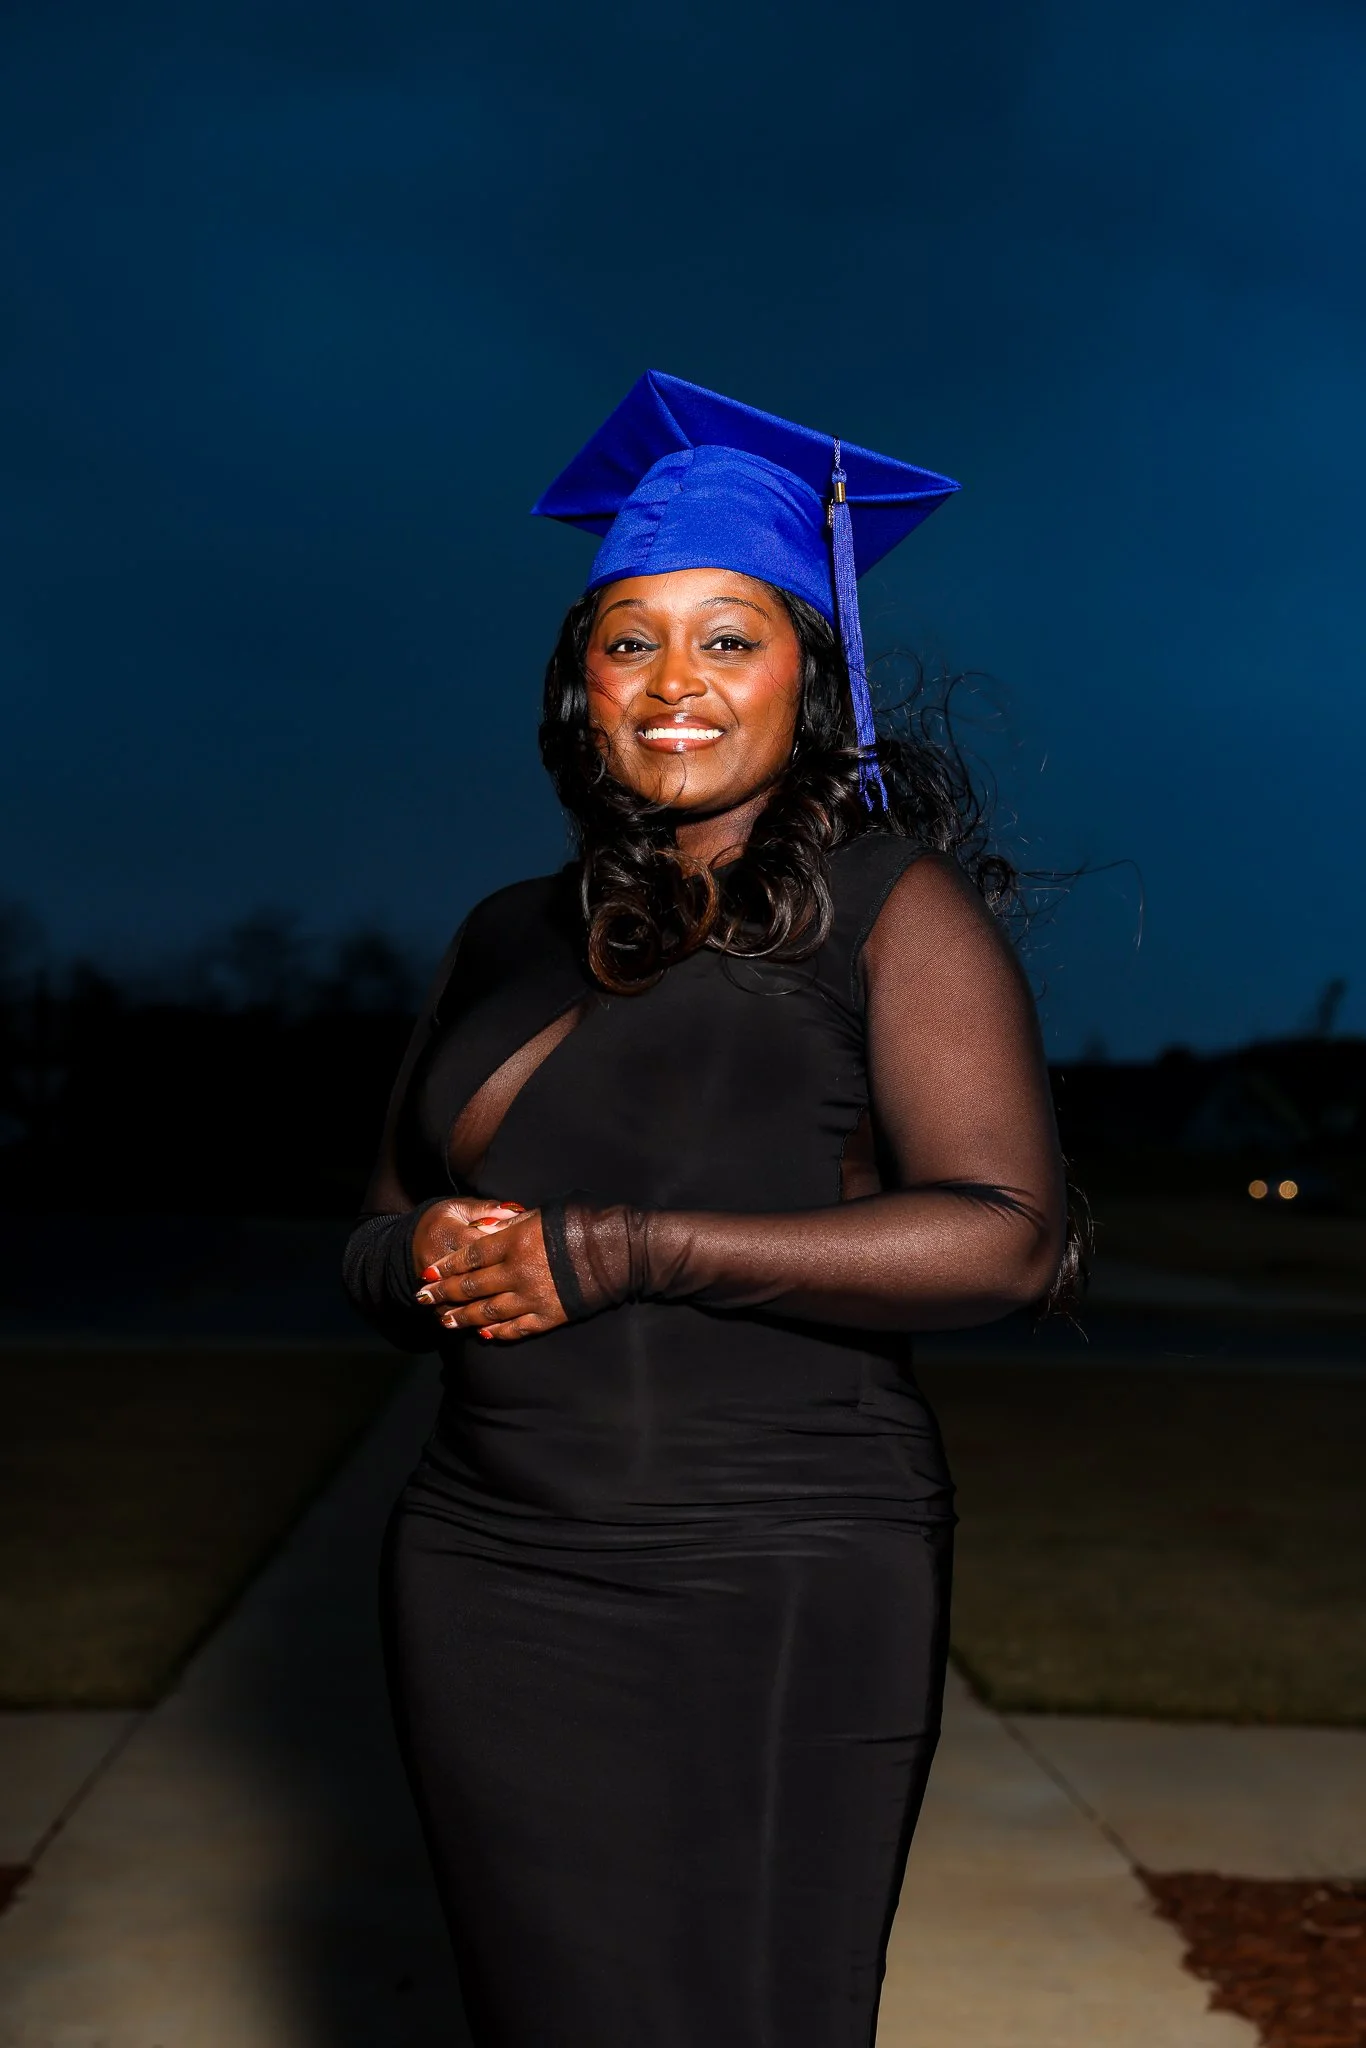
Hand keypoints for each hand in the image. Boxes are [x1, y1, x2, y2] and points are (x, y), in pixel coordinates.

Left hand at [413, 1208, 567, 1342]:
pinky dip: (498, 1332)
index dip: (447, 1266)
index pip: (470, 1256)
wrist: (619, 1252)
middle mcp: (518, 1272)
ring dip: (464, 1317)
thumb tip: (487, 1230)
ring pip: (489, 1311)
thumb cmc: (581, 1225)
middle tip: (424, 1299)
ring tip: (445, 1321)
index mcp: (515, 1242)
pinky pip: (517, 1328)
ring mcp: (533, 1297)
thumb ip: (512, 1224)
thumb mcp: (542, 1214)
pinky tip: (484, 1334)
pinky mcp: (549, 1315)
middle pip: (472, 1286)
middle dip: (445, 1293)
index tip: (428, 1273)